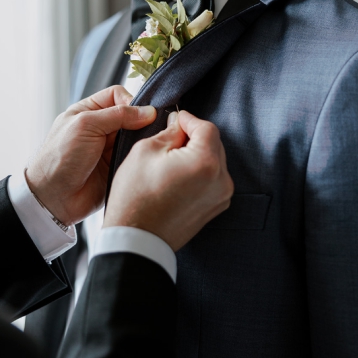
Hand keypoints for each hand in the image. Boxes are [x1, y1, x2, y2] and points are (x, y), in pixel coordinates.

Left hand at [25, 85, 158, 224]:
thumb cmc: (59, 158)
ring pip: (137, 136)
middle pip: (131, 116)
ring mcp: (109, 148)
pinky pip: (137, 156)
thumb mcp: (85, 126)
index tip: (141, 115)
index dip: (131, 101)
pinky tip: (146, 159)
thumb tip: (148, 111)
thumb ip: (117, 115)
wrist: (54, 197)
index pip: (117, 95)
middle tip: (151, 131)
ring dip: (144, 140)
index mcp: (87, 112)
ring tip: (148, 146)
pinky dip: (143, 156)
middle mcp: (99, 128)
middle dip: (143, 122)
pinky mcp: (117, 166)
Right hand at [105, 111, 232, 251]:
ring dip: (196, 156)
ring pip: (214, 162)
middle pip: (214, 144)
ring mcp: (222, 196)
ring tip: (171, 161)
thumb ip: (168, 133)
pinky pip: (212, 180)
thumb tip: (178, 125)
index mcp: (206, 162)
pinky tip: (176, 178)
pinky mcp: (216, 208)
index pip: (206, 127)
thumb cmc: (136, 197)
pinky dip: (199, 173)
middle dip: (193, 138)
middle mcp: (222, 179)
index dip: (189, 119)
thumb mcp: (144, 152)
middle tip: (170, 138)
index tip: (174, 118)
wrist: (137, 239)